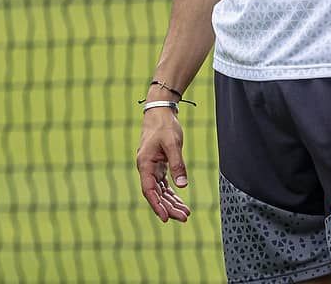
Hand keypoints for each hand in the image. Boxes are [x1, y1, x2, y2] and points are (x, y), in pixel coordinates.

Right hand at [136, 107, 191, 222]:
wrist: (160, 112)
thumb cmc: (164, 126)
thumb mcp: (172, 144)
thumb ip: (177, 164)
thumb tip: (182, 186)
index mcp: (145, 164)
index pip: (149, 191)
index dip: (157, 205)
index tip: (166, 218)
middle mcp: (146, 169)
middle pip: (156, 194)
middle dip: (169, 207)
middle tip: (184, 218)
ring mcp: (152, 168)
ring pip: (160, 191)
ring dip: (171, 202)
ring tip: (185, 214)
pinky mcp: (158, 166)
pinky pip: (164, 185)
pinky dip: (172, 193)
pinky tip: (180, 202)